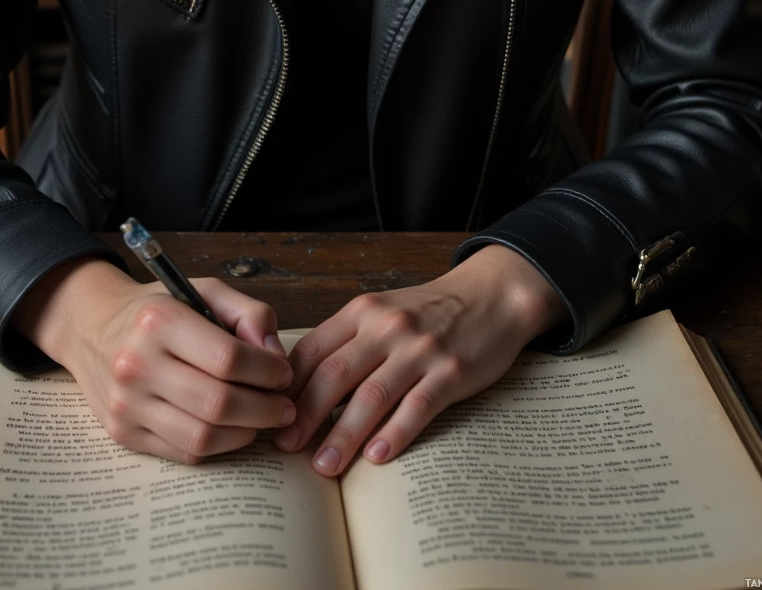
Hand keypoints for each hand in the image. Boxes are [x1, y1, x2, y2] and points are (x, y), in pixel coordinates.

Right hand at [13, 257, 295, 462]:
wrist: (92, 327)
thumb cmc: (158, 309)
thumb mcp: (203, 290)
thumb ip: (249, 312)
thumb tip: (277, 357)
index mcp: (159, 321)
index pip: (228, 358)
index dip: (268, 372)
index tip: (284, 374)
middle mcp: (137, 364)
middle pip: (219, 403)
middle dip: (265, 409)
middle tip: (284, 406)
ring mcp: (126, 404)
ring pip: (203, 437)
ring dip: (245, 433)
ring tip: (262, 419)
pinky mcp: (123, 434)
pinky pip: (184, 453)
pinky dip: (217, 446)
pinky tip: (231, 429)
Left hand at [272, 244, 566, 476]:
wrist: (491, 296)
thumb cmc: (429, 312)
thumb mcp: (382, 313)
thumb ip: (347, 342)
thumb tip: (301, 388)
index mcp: (363, 312)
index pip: (313, 350)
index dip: (288, 386)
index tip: (270, 415)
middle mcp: (387, 327)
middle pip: (335, 374)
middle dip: (305, 415)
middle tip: (286, 447)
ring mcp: (420, 349)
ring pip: (371, 396)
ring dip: (343, 434)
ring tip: (324, 465)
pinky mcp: (451, 371)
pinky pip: (417, 406)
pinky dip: (395, 433)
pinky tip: (377, 457)